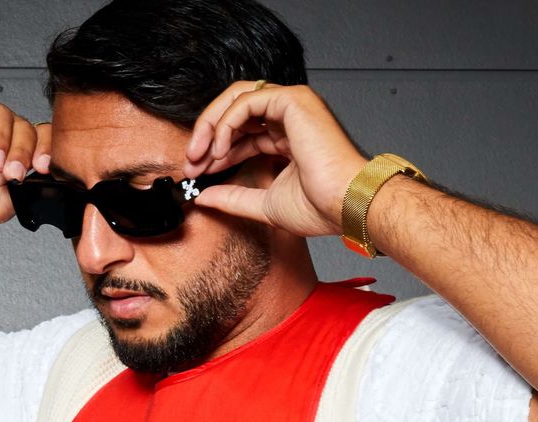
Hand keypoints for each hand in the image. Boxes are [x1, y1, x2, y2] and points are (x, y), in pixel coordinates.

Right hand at [0, 95, 54, 233]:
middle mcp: (1, 137)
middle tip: (10, 172)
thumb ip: (22, 196)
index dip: (46, 148)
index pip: (42, 139)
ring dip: (1, 136)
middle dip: (21, 150)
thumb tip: (44, 188)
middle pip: (23, 126)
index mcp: (17, 155)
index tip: (41, 167)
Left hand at [181, 82, 370, 238]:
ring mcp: (293, 105)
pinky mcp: (292, 100)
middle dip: (207, 134)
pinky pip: (246, 102)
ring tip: (199, 155)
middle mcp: (290, 117)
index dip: (216, 151)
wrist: (346, 204)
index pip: (243, 134)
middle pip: (235, 110)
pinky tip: (220, 150)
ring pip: (237, 99)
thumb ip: (234, 198)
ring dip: (211, 125)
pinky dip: (226, 123)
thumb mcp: (264, 204)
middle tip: (191, 162)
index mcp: (288, 137)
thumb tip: (204, 197)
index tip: (198, 173)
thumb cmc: (322, 207)